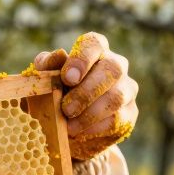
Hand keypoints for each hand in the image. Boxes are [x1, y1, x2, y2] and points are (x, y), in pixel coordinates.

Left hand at [33, 32, 138, 160]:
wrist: (66, 129)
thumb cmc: (55, 96)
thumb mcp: (44, 81)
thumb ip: (47, 67)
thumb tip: (57, 56)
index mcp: (94, 52)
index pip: (95, 43)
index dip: (82, 59)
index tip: (67, 78)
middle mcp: (115, 65)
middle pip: (112, 69)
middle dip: (86, 92)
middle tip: (66, 109)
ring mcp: (126, 89)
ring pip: (116, 96)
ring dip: (89, 113)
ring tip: (68, 126)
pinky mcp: (129, 113)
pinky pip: (117, 119)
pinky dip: (95, 127)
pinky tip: (79, 131)